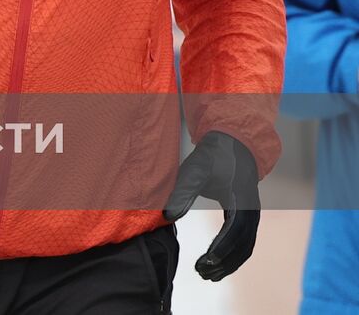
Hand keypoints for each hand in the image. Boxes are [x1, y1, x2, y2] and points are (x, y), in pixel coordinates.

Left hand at [162, 131, 259, 279]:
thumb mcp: (194, 170)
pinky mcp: (246, 217)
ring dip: (228, 263)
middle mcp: (251, 211)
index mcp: (241, 200)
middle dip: (224, 262)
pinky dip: (231, 255)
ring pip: (245, 247)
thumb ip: (183, 192)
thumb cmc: (213, 156)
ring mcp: (251, 215)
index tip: (207, 260)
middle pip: (243, 245)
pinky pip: (243, 242)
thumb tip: (168, 216)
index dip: (222, 247)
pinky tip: (215, 263)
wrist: (232, 143)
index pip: (235, 230)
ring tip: (207, 274)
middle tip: (201, 273)